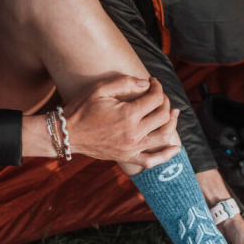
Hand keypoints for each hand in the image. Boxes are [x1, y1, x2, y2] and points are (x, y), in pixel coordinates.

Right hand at [63, 76, 179, 166]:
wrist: (67, 134)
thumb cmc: (81, 108)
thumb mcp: (100, 88)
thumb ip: (125, 83)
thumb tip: (147, 84)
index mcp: (128, 114)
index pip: (155, 98)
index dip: (158, 87)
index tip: (153, 82)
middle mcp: (134, 133)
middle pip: (163, 116)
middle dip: (165, 102)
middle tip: (159, 96)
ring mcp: (132, 148)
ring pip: (163, 137)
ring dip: (172, 124)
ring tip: (174, 114)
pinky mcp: (128, 157)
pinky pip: (151, 161)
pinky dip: (166, 156)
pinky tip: (176, 148)